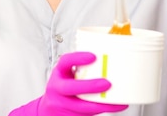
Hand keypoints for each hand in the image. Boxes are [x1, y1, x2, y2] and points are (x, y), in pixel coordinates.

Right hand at [9, 52, 127, 115]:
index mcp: (60, 72)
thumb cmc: (63, 87)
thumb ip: (82, 68)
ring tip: (116, 101)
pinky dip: (102, 111)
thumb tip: (110, 56)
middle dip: (89, 86)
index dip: (78, 58)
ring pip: (81, 106)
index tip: (93, 56)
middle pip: (70, 87)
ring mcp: (63, 103)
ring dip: (100, 104)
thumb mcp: (67, 74)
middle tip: (106, 83)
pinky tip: (113, 107)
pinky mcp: (70, 115)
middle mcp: (58, 88)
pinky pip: (87, 115)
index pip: (65, 62)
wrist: (50, 109)